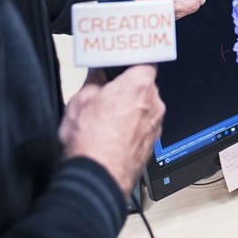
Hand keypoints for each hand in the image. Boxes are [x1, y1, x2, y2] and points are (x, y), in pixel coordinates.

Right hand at [59, 65, 165, 194]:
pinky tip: (113, 134)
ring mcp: (156, 125)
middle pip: (145, 85)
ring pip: (146, 108)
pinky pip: (144, 127)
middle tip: (107, 92)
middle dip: (129, 87)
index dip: (133, 62)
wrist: (98, 177)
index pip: (146, 60)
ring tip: (106, 118)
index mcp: (139, 84)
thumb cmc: (91, 141)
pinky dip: (133, 128)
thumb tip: (97, 71)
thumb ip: (94, 79)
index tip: (123, 63)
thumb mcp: (80, 99)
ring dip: (131, 109)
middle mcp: (154, 103)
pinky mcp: (152, 144)